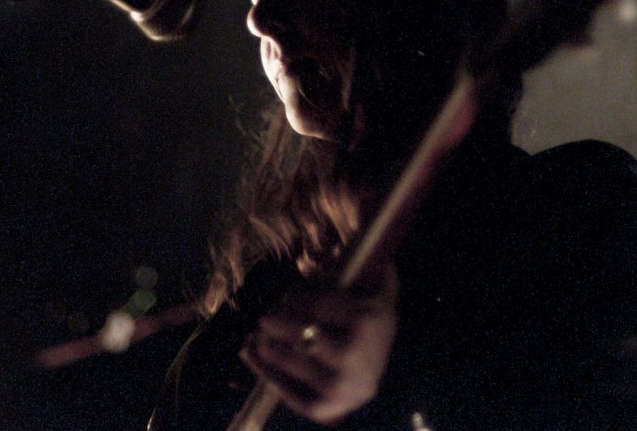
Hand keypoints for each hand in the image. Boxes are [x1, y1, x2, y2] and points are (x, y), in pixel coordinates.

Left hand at [240, 261, 398, 425]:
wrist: (382, 363)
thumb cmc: (372, 315)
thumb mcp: (374, 284)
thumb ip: (359, 261)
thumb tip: (341, 229)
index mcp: (368, 320)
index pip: (322, 306)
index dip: (298, 298)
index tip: (286, 293)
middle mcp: (357, 357)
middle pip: (307, 337)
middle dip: (279, 324)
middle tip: (265, 316)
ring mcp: (344, 387)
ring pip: (297, 367)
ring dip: (269, 351)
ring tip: (254, 338)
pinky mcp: (331, 407)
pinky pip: (295, 397)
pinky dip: (270, 378)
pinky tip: (254, 358)